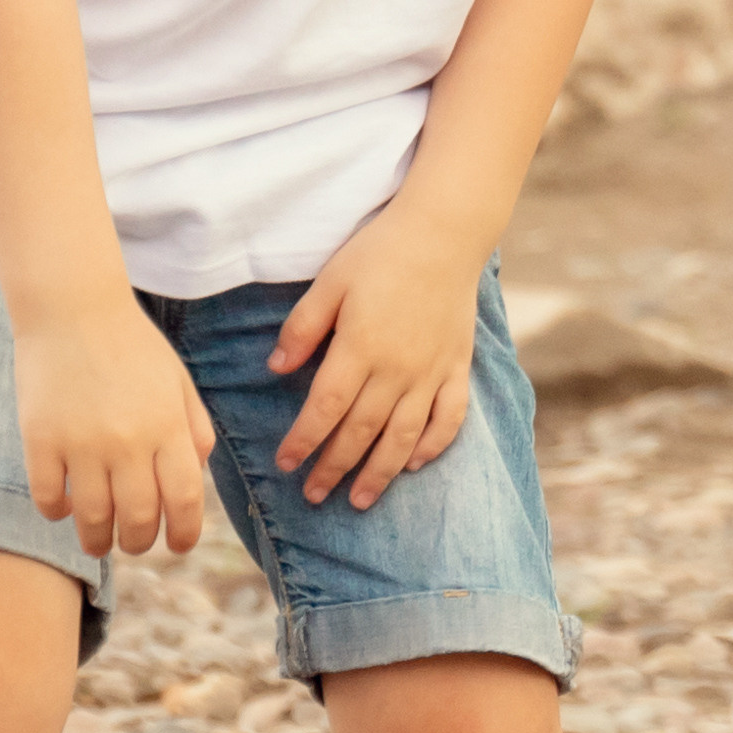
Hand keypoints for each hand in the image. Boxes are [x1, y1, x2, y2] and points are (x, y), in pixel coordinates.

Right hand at [15, 300, 213, 557]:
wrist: (74, 308)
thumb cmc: (132, 345)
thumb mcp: (177, 382)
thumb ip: (194, 430)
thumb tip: (195, 480)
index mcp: (167, 426)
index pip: (183, 501)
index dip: (183, 534)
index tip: (177, 546)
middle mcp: (127, 440)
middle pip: (137, 519)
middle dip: (138, 542)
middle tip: (132, 542)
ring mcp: (81, 442)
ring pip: (92, 518)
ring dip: (97, 540)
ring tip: (97, 541)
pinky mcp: (40, 439)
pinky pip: (48, 498)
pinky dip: (57, 513)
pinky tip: (64, 508)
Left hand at [268, 207, 476, 509]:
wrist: (444, 232)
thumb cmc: (380, 252)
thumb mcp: (330, 281)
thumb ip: (303, 328)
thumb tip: (276, 369)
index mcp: (360, 347)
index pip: (325, 409)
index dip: (304, 441)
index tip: (285, 464)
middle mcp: (397, 369)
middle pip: (361, 432)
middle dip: (334, 469)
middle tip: (313, 496)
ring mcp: (431, 372)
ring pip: (403, 436)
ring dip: (379, 473)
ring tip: (359, 500)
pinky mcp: (457, 367)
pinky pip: (449, 418)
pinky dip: (433, 446)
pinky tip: (414, 465)